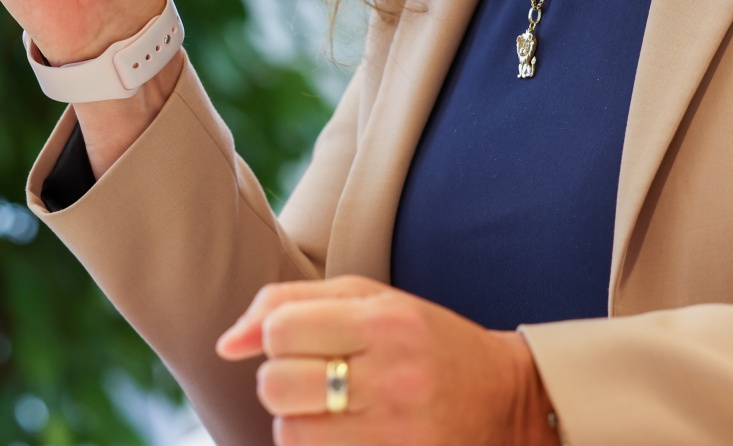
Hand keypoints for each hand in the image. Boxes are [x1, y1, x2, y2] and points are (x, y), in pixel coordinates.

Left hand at [217, 277, 554, 445]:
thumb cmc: (425, 342)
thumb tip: (225, 344)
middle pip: (276, 387)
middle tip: (313, 381)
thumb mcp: (371, 300)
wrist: (507, 402)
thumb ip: (291, 303)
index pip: (282, 330)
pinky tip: (345, 435)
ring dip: (297, 425)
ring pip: (290, 436)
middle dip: (281, 384)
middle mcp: (392, 379)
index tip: (301, 343)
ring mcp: (397, 435)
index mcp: (386, 323)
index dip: (278, 339)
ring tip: (331, 413)